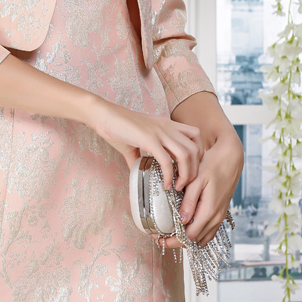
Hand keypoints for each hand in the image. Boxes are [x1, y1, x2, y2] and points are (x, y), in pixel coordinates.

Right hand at [87, 98, 203, 188]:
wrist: (104, 116)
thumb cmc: (118, 127)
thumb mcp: (136, 142)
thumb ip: (143, 158)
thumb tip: (142, 176)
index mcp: (167, 125)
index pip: (195, 137)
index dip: (198, 155)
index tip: (189, 170)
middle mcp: (168, 127)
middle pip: (196, 148)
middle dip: (195, 170)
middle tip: (185, 183)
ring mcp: (160, 132)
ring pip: (187, 154)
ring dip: (186, 175)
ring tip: (177, 186)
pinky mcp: (149, 139)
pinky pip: (167, 160)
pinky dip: (169, 176)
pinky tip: (164, 184)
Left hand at [156, 130, 243, 248]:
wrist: (231, 158)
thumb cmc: (213, 165)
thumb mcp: (197, 180)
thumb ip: (189, 201)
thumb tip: (181, 220)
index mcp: (209, 210)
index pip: (189, 236)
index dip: (173, 241)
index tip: (159, 239)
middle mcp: (216, 217)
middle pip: (195, 240)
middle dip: (177, 241)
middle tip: (159, 238)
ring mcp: (220, 216)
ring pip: (202, 237)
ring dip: (186, 239)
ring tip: (169, 234)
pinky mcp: (220, 212)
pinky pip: (209, 230)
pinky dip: (197, 234)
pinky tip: (186, 229)